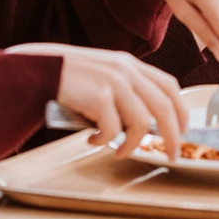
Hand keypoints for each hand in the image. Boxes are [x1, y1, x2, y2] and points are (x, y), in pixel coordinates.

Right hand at [6, 43, 186, 158]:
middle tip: (170, 154)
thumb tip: (147, 123)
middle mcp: (126, 70)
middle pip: (164, 106)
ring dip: (133, 144)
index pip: (169, 86)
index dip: (181, 111)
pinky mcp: (98, 97)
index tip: (182, 131)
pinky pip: (113, 129)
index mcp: (130, 64)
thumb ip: (125, 90)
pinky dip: (106, 141)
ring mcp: (113, 82)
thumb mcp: (104, 74)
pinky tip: (93, 140)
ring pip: (142, 122)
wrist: (36, 70)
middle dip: (172, 134)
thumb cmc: (69, 78)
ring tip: (119, 151)